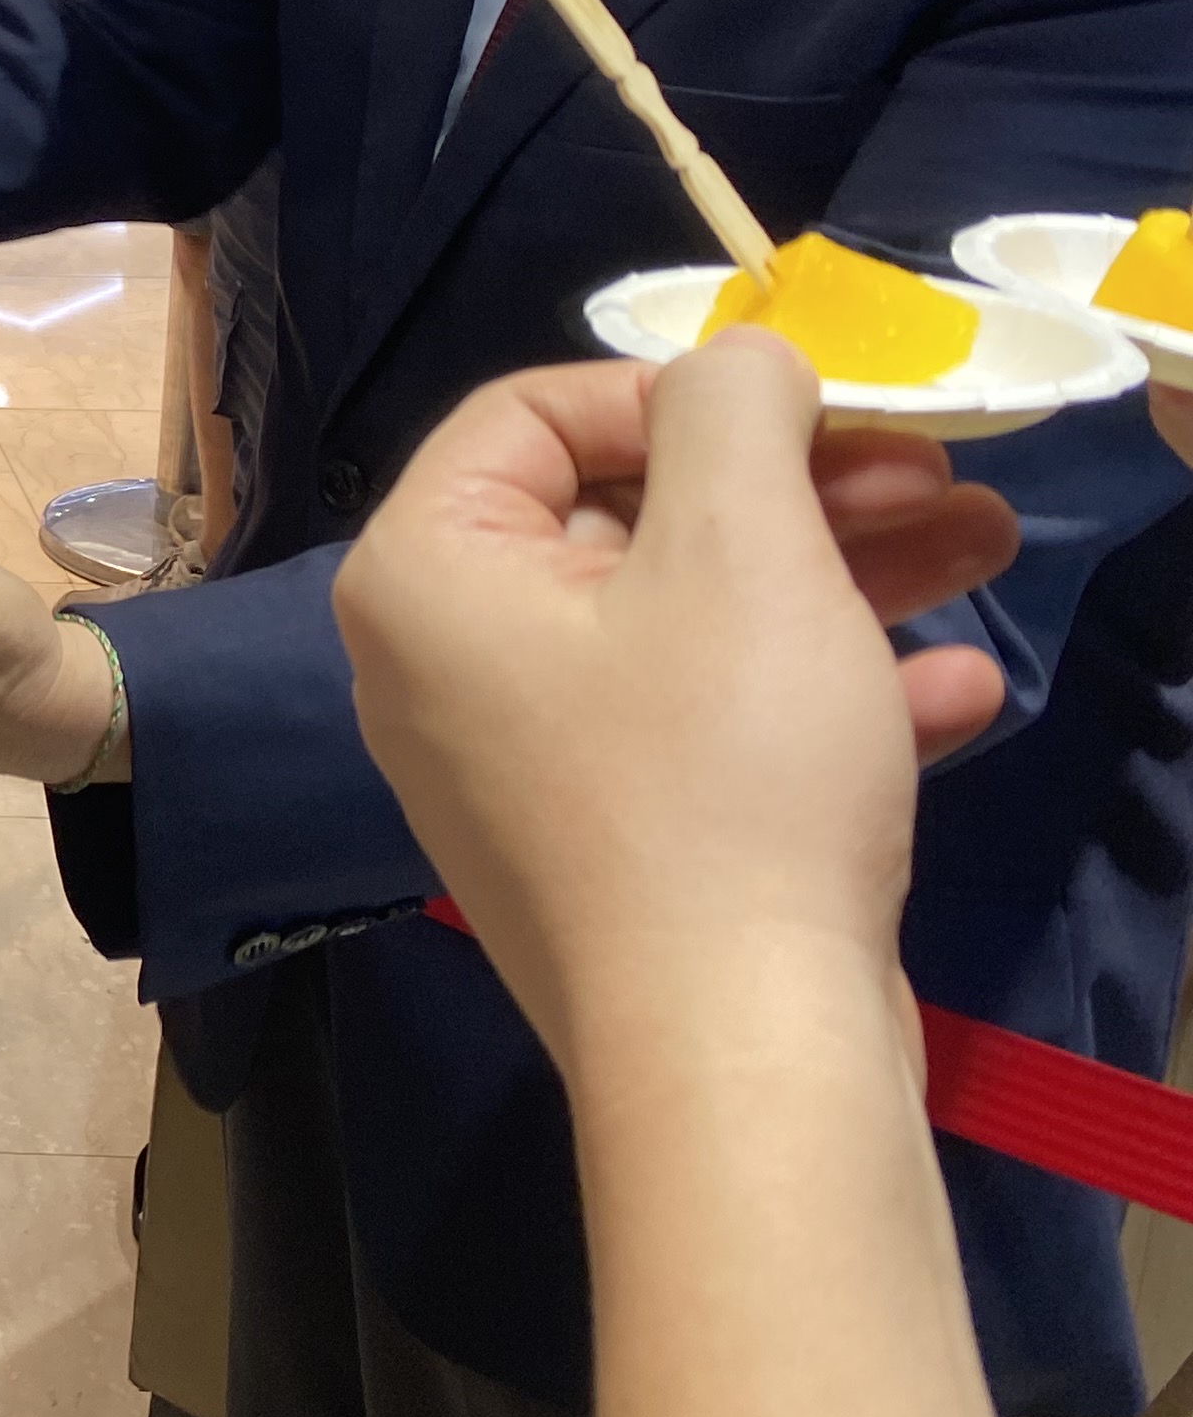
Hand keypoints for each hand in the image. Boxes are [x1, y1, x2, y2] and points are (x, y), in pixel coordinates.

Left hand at [332, 339, 1017, 1062]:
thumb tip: (737, 361)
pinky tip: (961, 687)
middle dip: (800, 488)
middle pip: (628, 516)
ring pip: (695, 623)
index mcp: (427, 574)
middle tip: (941, 473)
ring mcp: (527, 763)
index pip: (530, 413)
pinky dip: (827, 696)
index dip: (679, 393)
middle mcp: (446, 661)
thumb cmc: (723, 774)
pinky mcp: (614, 846)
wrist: (742, 1055)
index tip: (809, 408)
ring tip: (989, 545)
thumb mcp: (742, 544)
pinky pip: (712, 730)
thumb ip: (734, 412)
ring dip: (844, 577)